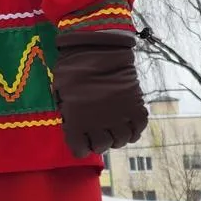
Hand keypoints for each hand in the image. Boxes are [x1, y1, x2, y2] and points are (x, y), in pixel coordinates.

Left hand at [52, 27, 147, 156]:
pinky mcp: (135, 107)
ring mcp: (118, 116)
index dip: (81, 146)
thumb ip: (69, 115)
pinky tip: (129, 122)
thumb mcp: (61, 95)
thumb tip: (74, 126)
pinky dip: (135, 128)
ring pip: (121, 140)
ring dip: (118, 136)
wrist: (96, 50)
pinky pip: (139, 127)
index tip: (82, 139)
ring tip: (115, 127)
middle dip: (100, 141)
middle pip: (102, 147)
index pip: (80, 150)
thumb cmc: (72, 70)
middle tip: (100, 130)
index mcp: (75, 123)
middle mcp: (97, 124)